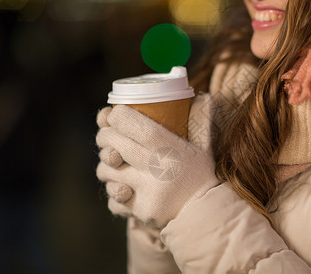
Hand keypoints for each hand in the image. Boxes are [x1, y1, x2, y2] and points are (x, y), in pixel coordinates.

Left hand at [96, 94, 219, 227]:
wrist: (207, 214)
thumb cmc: (203, 175)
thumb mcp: (205, 146)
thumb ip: (201, 121)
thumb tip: (202, 96)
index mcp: (170, 149)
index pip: (132, 124)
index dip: (116, 116)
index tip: (114, 114)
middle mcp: (156, 169)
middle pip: (113, 143)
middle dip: (104, 134)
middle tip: (108, 133)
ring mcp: (146, 192)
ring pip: (106, 171)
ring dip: (106, 164)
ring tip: (115, 161)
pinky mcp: (139, 211)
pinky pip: (112, 198)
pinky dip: (114, 191)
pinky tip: (123, 186)